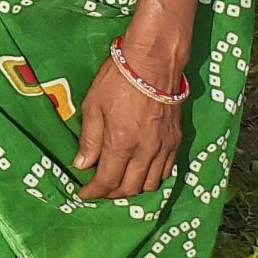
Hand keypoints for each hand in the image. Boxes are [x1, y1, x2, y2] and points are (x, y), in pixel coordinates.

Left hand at [74, 53, 184, 199]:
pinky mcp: (176, 141)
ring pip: (151, 184)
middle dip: (112, 193)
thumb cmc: (117, 80)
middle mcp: (145, 153)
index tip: (84, 194)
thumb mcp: (93, 106)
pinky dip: (152, 178)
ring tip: (119, 182)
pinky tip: (142, 172)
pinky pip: (166, 171)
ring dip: (133, 188)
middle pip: (130, 188)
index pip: (108, 181)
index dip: (94, 192)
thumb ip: (89, 139)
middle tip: (99, 189)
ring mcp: (164, 148)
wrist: (153, 63)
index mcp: (121, 145)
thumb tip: (82, 165)